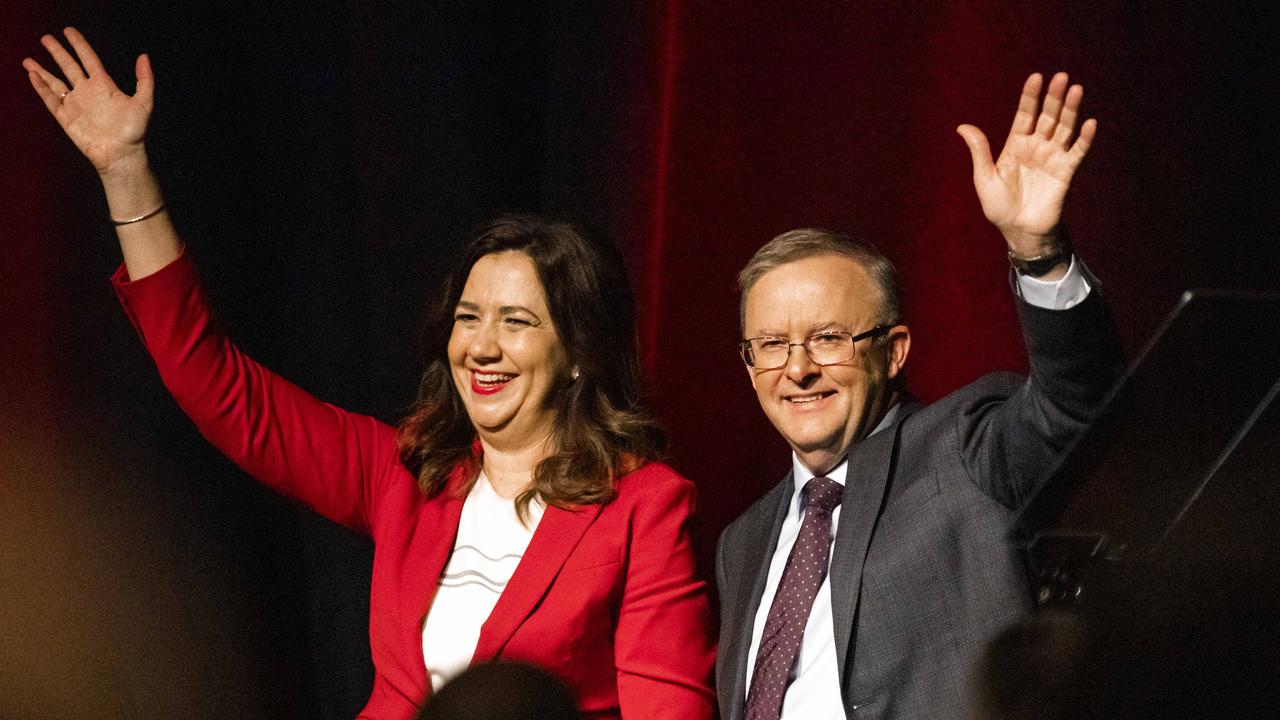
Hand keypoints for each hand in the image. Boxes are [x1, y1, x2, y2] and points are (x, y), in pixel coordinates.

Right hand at [23, 27, 153, 176]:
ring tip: (28, 60)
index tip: (68, 31)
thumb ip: (145, 80)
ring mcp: (75, 104)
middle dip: (57, 52)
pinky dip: (41, 88)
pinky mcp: (66, 117)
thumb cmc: (134, 131)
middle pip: (68, 66)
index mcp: (104, 85)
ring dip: (41, 71)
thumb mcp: (144, 103)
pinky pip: (50, 100)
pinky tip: (33, 76)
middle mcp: (87, 92)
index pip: (88, 58)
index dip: (79, 44)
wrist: (121, 154)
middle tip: (46, 38)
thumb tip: (144, 57)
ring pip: (55, 82)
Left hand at [956, 72, 1094, 252]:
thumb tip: (962, 126)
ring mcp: (1052, 158)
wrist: (1018, 231)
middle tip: (1061, 77)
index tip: (1036, 77)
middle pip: (1047, 116)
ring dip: (1071, 110)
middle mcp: (1036, 147)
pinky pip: (1077, 152)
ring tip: (1076, 90)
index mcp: (1016, 146)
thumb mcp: (984, 177)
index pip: (1025, 115)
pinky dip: (1084, 138)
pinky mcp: (1066, 172)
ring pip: (1064, 128)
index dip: (1030, 97)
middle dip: (1054, 97)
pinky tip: (1089, 123)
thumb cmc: (999, 207)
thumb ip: (979, 150)